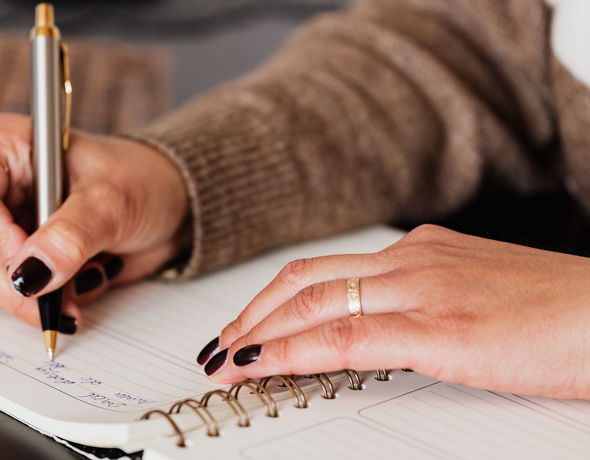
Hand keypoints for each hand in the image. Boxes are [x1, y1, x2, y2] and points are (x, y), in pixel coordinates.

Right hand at [0, 113, 187, 329]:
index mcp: (8, 147)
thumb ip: (71, 236)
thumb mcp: (112, 201)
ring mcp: (6, 226)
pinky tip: (81, 285)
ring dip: (34, 299)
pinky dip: (47, 304)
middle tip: (58, 296)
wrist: (171, 206)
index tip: (32, 264)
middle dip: (17, 282)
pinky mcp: (23, 260)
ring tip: (82, 285)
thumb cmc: (143, 180)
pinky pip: (13, 297)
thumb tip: (31, 274)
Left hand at [199, 224, 589, 398]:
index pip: (324, 271)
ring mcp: (422, 290)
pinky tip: (262, 365)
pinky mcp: (439, 328)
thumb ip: (426, 305)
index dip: (273, 300)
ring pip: (312, 303)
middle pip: (304, 280)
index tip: (246, 326)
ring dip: (258, 332)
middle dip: (252, 314)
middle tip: (220, 344)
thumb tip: (383, 330)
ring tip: (226, 359)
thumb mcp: (477, 298)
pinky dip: (291, 350)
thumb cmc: (560, 313)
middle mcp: (413, 261)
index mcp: (421, 253)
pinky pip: (344, 336)